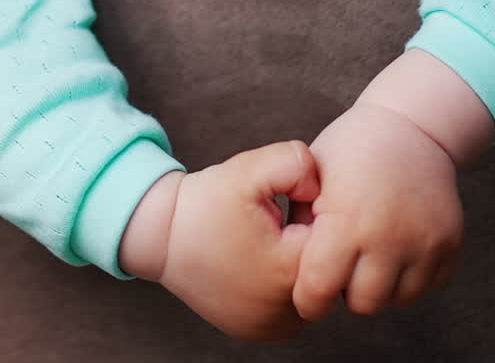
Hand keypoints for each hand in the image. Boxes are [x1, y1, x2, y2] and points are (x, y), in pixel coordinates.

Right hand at [121, 141, 319, 340]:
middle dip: (309, 235)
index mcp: (288, 272)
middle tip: (280, 215)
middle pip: (325, 264)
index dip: (315, 209)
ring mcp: (272, 327)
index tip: (292, 199)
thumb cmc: (206, 202)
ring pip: (311, 285)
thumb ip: (295, 162)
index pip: (334, 236)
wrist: (161, 237)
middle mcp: (285, 312)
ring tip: (271, 235)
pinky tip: (265, 256)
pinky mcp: (260, 332)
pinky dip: (286, 279)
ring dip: (299, 259)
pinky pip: (294, 302)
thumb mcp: (250, 168)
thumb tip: (319, 183)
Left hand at [292, 101, 463, 320]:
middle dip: (348, 288)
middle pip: (362, 304)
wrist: (411, 125)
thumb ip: (300, 226)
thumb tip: (293, 270)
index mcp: (347, 220)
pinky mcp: (449, 244)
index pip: (318, 290)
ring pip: (396, 299)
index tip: (308, 289)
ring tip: (371, 248)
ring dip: (381, 284)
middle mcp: (389, 237)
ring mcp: (424, 242)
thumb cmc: (351, 150)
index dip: (308, 298)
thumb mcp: (312, 178)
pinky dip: (411, 275)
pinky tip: (398, 245)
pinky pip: (426, 286)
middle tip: (345, 259)